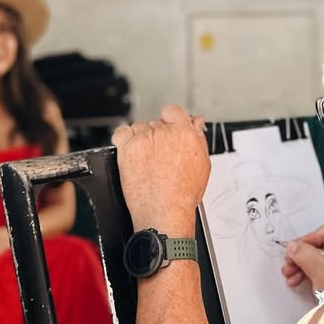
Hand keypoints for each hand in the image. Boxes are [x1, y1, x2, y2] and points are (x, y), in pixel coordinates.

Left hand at [113, 106, 209, 234]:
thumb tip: (196, 122)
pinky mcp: (127, 149)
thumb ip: (198, 137)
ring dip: (141, 138)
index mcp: (184, 132)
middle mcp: (163, 132)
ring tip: (147, 159)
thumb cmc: (183, 194)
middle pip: (155, 122)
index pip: (172, 111)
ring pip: (139, 127)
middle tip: (160, 155)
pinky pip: (121, 132)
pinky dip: (124, 139)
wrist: (164, 212)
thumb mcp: (203, 163)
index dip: (170, 121)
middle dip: (157, 135)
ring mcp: (144, 139)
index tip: (169, 131)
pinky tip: (131, 151)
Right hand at [282, 219, 323, 292]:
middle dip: (301, 255)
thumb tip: (292, 247)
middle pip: (321, 246)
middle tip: (289, 263)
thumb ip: (305, 254)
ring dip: (300, 266)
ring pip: (318, 260)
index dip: (311, 238)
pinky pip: (319, 272)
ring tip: (289, 275)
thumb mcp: (322, 269)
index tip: (297, 248)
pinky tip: (296, 282)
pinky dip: (306, 275)